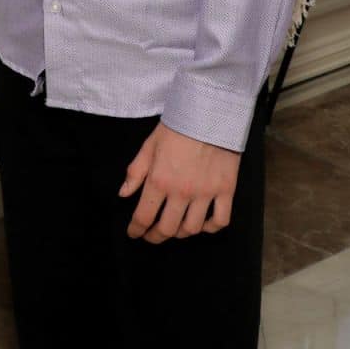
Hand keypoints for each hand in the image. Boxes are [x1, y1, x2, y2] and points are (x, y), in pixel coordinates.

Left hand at [121, 122, 240, 242]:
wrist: (208, 113)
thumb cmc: (175, 128)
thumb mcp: (148, 146)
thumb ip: (135, 173)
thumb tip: (123, 194)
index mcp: (159, 181)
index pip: (143, 216)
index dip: (136, 230)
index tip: (133, 233)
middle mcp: (181, 192)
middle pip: (167, 228)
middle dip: (155, 236)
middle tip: (151, 235)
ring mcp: (205, 194)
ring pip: (192, 229)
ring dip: (180, 233)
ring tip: (174, 227)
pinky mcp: (226, 191)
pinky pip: (220, 221)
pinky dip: (210, 228)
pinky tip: (202, 224)